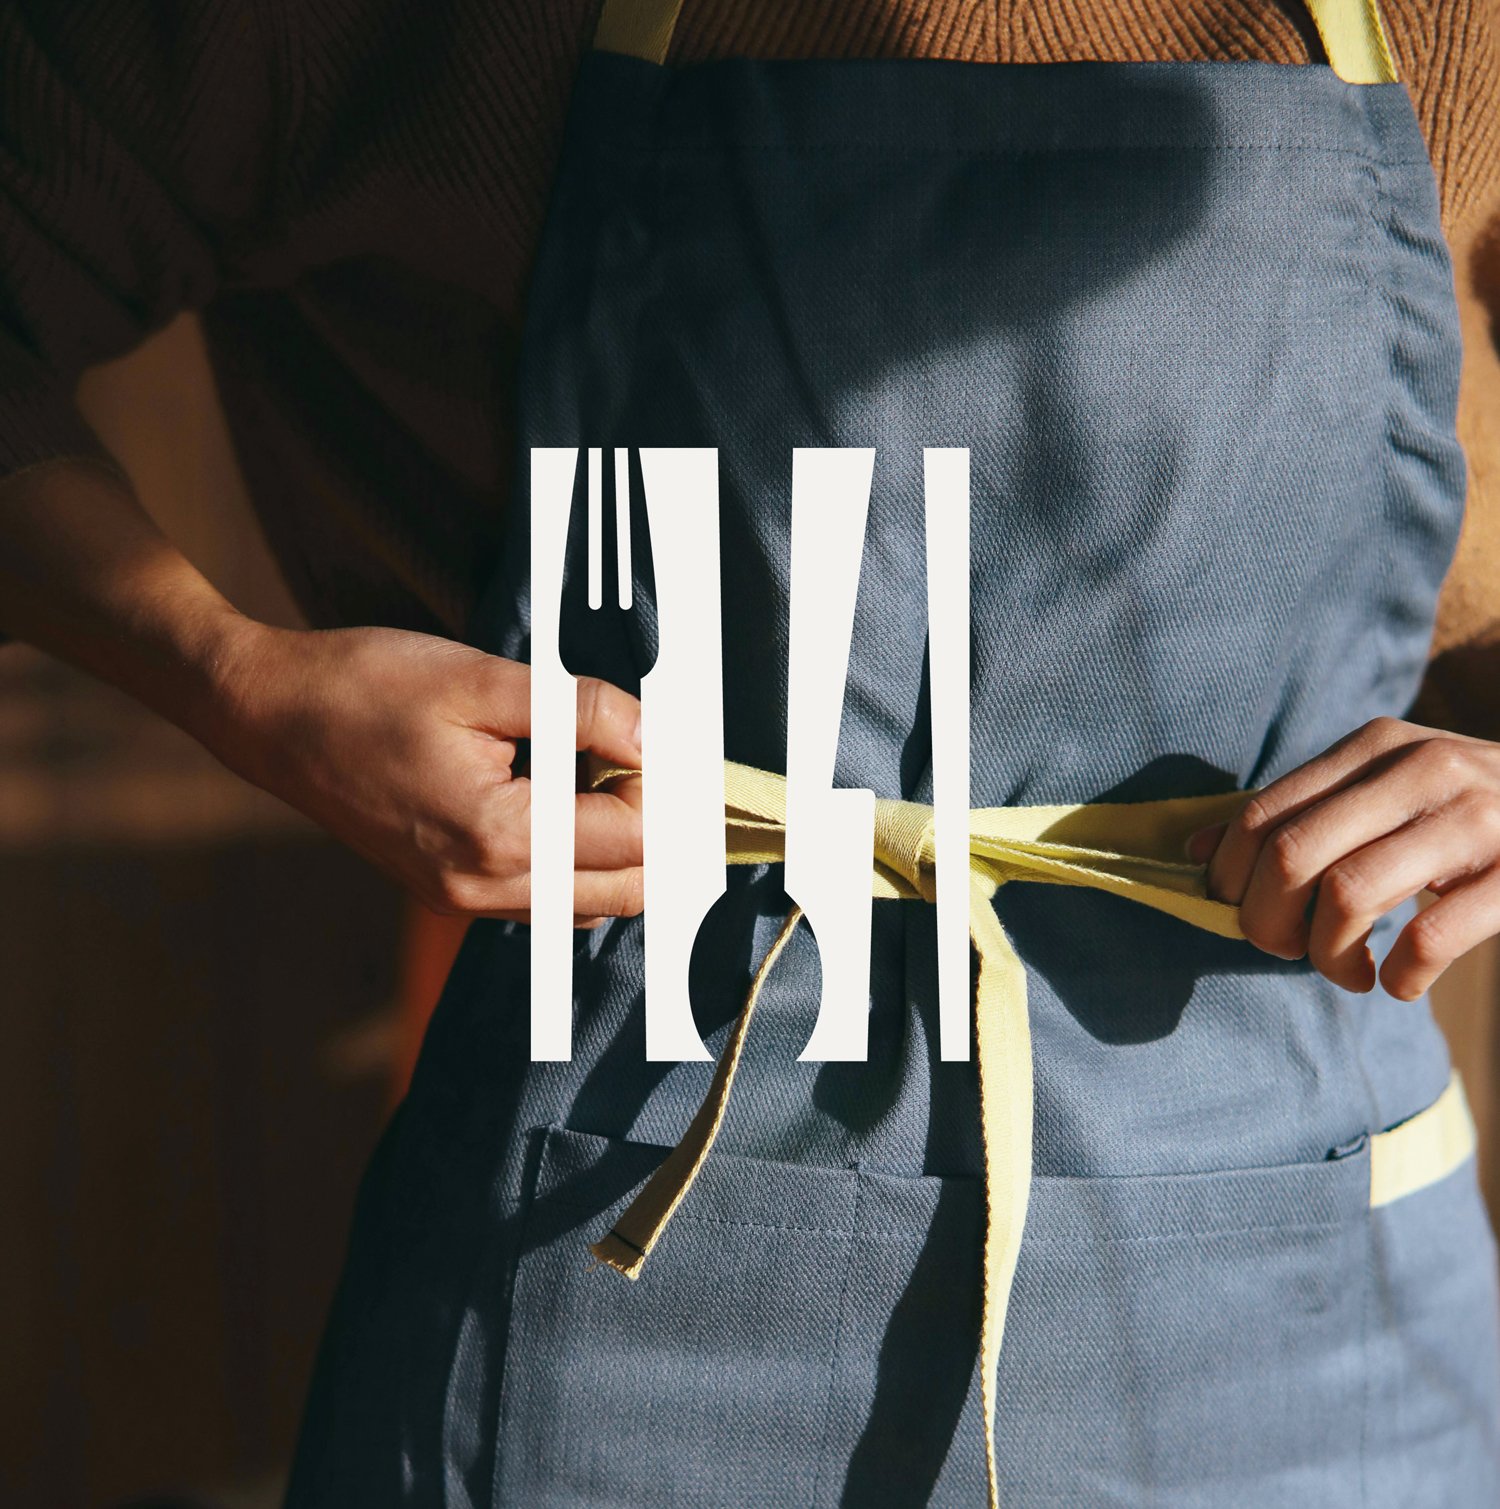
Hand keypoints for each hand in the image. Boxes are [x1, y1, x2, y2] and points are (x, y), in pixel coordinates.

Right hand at [199, 621, 643, 924]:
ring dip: (621, 852)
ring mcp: (461, 899)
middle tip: (666, 766)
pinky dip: (577, 864)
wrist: (268, 715)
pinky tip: (572, 804)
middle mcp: (483, 888)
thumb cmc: (364, 687)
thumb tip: (653, 737)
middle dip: (660, 833)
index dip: (667, 790)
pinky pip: (541, 900)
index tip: (673, 741)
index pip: (632, 838)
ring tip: (619, 777)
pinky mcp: (447, 891)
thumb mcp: (482, 680)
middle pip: (622, 889)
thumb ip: (580, 712)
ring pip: (585, 904)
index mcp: (498, 837)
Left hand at [1186, 716, 1499, 999]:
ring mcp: (1475, 819)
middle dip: (1266, 920)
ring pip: (1348, 894)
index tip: (1236, 913)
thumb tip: (1196, 853)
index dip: (1230, 877)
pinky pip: (1429, 936)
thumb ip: (1305, 812)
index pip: (1263, 815)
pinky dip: (1399, 975)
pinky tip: (1400, 983)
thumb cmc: (1471, 813)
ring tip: (1347, 973)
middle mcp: (1421, 770)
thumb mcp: (1391, 790)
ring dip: (1327, 955)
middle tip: (1282, 950)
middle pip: (1293, 856)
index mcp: (1376, 747)